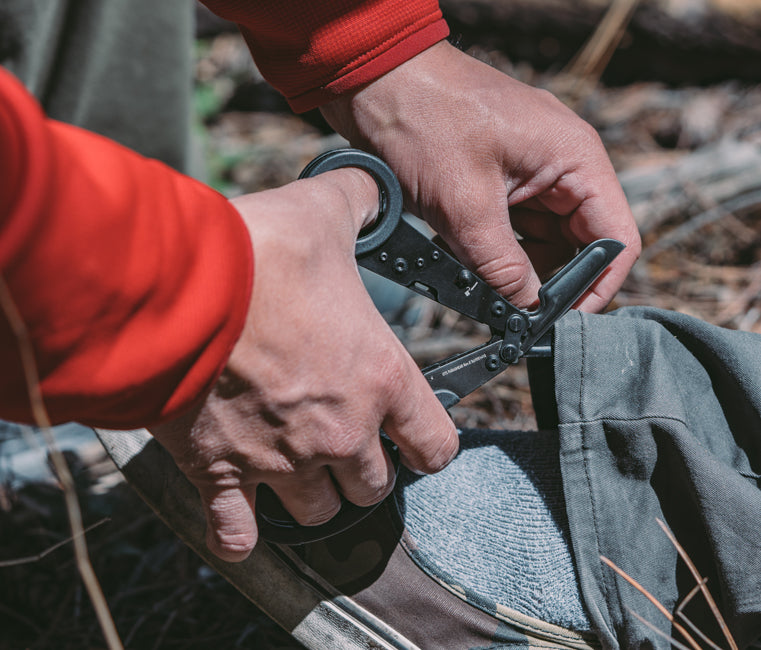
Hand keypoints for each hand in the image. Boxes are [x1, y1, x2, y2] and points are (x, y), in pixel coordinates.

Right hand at [150, 169, 457, 561]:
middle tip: (347, 441)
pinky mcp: (219, 473)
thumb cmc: (255, 256)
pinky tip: (241, 516)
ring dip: (314, 494)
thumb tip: (370, 184)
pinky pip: (238, 531)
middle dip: (366, 469)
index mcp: (378, 380)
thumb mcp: (322, 214)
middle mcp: (338, 433)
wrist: (172, 288)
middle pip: (374, 487)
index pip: (435, 445)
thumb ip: (359, 200)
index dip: (430, 444)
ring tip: (298, 466)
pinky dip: (241, 530)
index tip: (415, 437)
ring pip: (319, 512)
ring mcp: (279, 460)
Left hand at [321, 41, 640, 311]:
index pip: (616, 238)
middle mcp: (561, 166)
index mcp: (574, 159)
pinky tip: (477, 272)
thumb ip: (502, 266)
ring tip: (494, 297)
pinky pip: (513, 229)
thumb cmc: (424, 120)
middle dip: (554, 284)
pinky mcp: (498, 180)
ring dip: (522, 271)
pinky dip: (499, 254)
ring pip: (544, 241)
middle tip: (522, 319)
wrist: (373, 83)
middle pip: (580, 244)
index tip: (566, 323)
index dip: (598, 286)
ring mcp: (529, 172)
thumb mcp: (466, 205)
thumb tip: (527, 309)